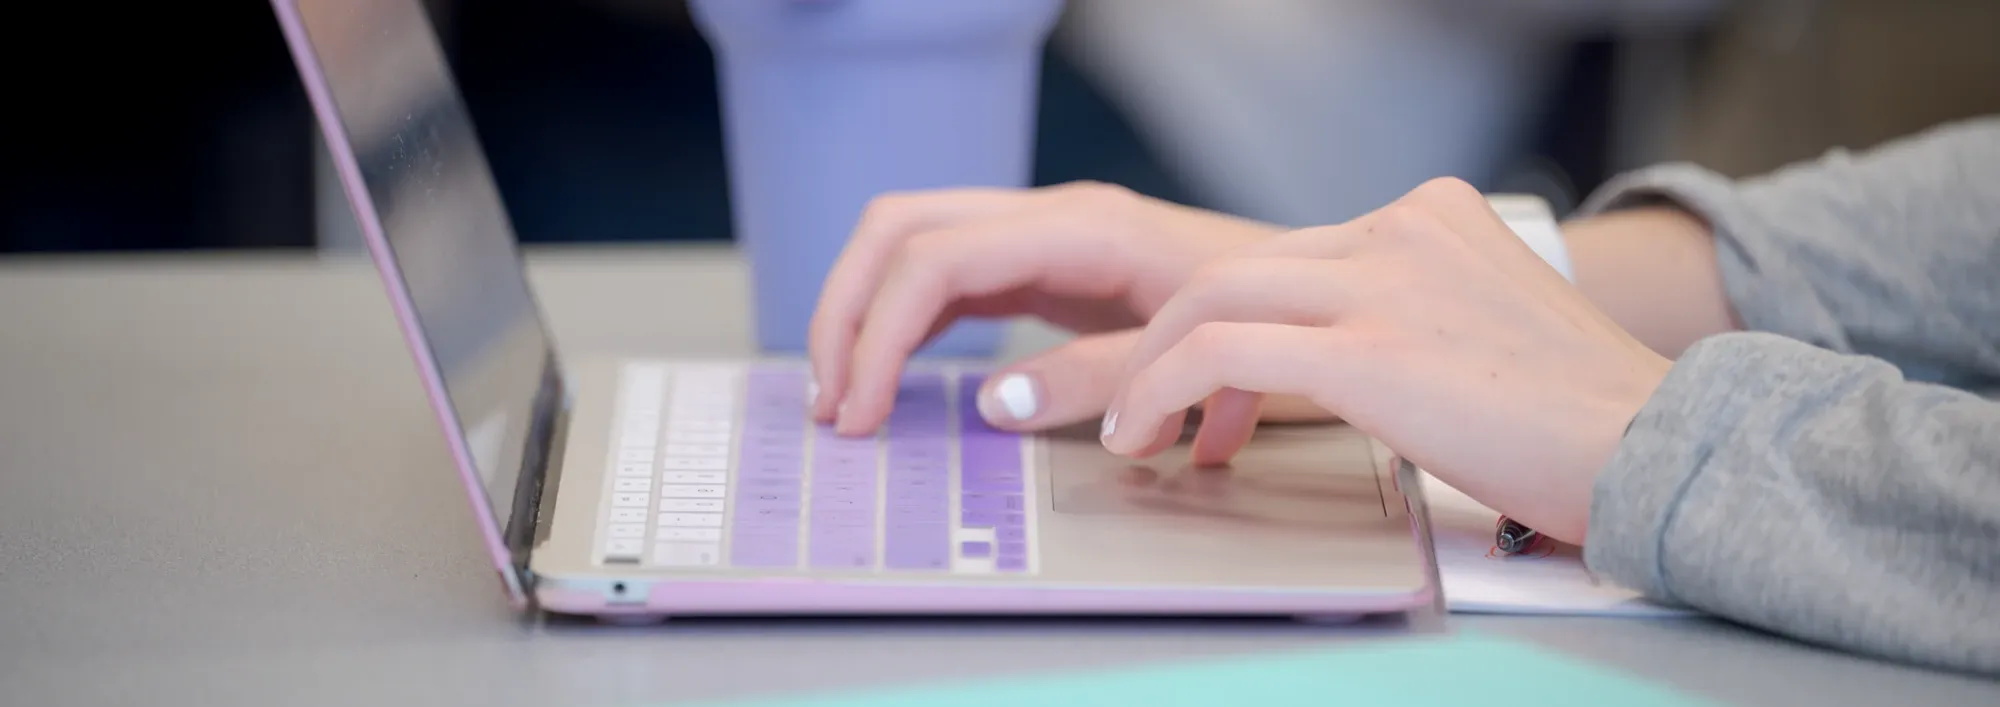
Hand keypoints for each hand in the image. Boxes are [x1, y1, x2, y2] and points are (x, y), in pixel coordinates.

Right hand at [807, 181, 1293, 434]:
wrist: (1328, 302)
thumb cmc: (1279, 326)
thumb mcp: (1196, 363)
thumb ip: (1098, 378)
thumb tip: (992, 402)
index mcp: (1082, 228)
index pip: (935, 258)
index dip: (877, 332)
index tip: (857, 411)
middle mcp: (1053, 218)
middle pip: (901, 228)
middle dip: (846, 310)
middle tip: (831, 403)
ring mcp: (1046, 238)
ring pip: (913, 243)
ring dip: (864, 312)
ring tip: (843, 394)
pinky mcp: (1049, 267)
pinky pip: (948, 274)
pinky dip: (904, 319)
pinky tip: (891, 373)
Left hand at [1098, 178, 1673, 542]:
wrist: (1654, 449)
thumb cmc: (1580, 420)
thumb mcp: (1483, 327)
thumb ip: (1406, 315)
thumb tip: (1330, 359)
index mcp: (1431, 215)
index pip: (1290, 256)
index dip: (1229, 324)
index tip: (1212, 392)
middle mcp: (1402, 228)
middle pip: (1235, 267)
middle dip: (1171, 343)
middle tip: (1147, 411)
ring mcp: (1384, 281)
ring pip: (1211, 298)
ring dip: (1151, 369)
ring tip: (1134, 433)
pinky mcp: (1366, 348)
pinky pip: (1222, 352)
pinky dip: (1165, 390)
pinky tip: (1151, 435)